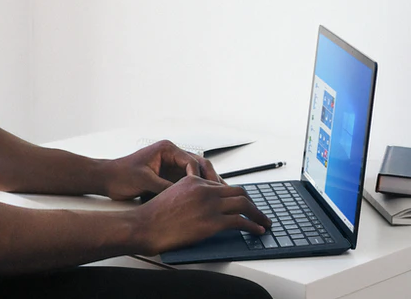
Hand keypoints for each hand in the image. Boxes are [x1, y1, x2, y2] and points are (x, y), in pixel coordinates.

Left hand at [101, 140, 222, 200]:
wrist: (107, 179)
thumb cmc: (121, 175)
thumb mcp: (144, 181)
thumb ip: (164, 187)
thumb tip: (182, 197)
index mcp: (167, 149)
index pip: (191, 160)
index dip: (200, 176)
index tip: (206, 189)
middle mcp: (172, 155)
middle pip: (199, 165)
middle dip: (210, 179)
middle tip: (221, 193)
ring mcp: (172, 165)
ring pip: (196, 174)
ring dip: (207, 185)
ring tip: (220, 197)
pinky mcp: (169, 176)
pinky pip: (188, 182)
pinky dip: (197, 190)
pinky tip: (205, 201)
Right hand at [133, 175, 271, 254]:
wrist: (146, 225)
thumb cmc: (155, 214)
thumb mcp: (172, 193)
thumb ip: (189, 193)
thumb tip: (201, 204)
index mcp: (195, 180)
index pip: (223, 185)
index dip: (236, 196)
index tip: (244, 205)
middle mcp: (205, 189)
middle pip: (238, 192)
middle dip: (252, 203)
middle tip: (260, 213)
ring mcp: (209, 204)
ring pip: (243, 204)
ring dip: (257, 214)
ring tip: (264, 222)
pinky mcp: (212, 222)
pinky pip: (239, 221)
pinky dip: (252, 225)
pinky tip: (257, 230)